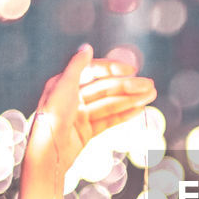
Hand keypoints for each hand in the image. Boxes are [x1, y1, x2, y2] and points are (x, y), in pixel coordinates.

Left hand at [22, 44, 156, 180]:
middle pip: (105, 89)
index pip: (93, 71)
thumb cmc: (53, 116)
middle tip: (150, 86)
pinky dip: (124, 115)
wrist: (48, 152)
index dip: (113, 68)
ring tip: (150, 96)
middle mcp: (73, 98)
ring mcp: (81, 116)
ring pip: (110, 104)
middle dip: (128, 86)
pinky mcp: (86, 132)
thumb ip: (77, 65)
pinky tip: (139, 110)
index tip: (132, 70)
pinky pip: (108, 120)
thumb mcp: (64, 85)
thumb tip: (87, 47)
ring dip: (130, 99)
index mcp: (65, 84)